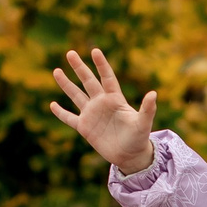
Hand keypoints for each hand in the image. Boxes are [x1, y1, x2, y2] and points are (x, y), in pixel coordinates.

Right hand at [50, 47, 157, 173]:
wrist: (130, 155)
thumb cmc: (139, 138)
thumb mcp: (144, 123)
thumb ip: (148, 109)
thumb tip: (154, 93)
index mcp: (115, 99)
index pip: (107, 78)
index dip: (101, 65)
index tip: (95, 51)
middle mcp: (101, 103)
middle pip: (88, 81)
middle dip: (79, 68)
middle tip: (70, 53)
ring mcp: (92, 114)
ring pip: (76, 96)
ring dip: (66, 84)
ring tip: (56, 71)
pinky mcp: (85, 128)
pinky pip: (70, 118)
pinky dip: (61, 112)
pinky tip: (52, 105)